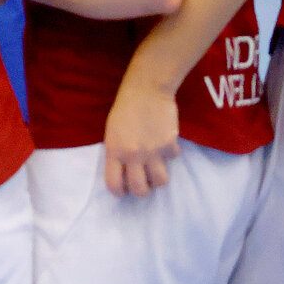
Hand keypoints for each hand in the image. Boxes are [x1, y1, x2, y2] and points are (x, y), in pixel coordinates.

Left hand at [103, 78, 179, 196]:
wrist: (146, 91)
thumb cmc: (124, 110)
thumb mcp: (111, 133)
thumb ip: (117, 153)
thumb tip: (125, 172)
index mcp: (114, 151)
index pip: (114, 183)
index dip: (119, 192)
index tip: (123, 191)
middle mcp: (133, 155)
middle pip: (140, 189)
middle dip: (142, 191)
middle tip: (143, 185)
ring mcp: (153, 152)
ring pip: (160, 182)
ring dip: (157, 178)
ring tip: (155, 170)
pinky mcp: (170, 146)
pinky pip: (172, 159)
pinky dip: (169, 155)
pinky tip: (164, 143)